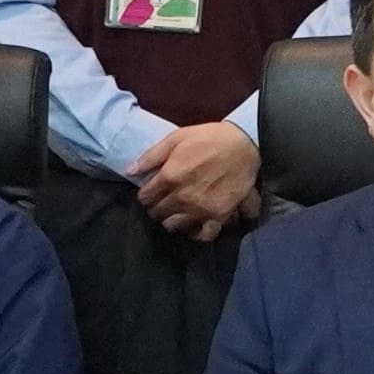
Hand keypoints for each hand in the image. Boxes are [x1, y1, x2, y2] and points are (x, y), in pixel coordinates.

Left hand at [134, 118, 263, 235]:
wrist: (245, 144)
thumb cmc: (209, 138)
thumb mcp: (176, 138)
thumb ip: (151, 156)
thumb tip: (129, 172)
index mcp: (169, 177)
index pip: (145, 197)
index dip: (145, 194)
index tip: (150, 191)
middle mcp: (182, 197)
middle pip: (157, 213)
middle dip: (156, 207)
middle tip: (162, 201)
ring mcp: (200, 209)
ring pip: (174, 226)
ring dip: (171, 220)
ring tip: (176, 213)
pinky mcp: (218, 216)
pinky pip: (203, 235)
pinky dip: (196, 233)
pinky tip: (193, 227)